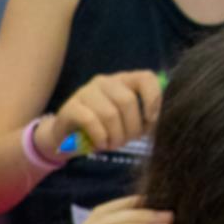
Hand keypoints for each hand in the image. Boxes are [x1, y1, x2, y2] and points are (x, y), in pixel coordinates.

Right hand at [39, 70, 162, 157]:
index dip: (153, 98)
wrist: (65, 138)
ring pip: (110, 113)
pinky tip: (101, 144)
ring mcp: (85, 92)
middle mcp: (105, 81)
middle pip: (127, 101)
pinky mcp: (70, 107)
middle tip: (127, 141)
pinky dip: (100, 137)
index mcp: (123, 80)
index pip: (146, 78)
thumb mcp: (126, 121)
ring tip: (113, 145)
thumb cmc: (102, 128)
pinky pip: (91, 121)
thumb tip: (157, 121)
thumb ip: (143, 116)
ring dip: (115, 135)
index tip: (151, 120)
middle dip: (131, 127)